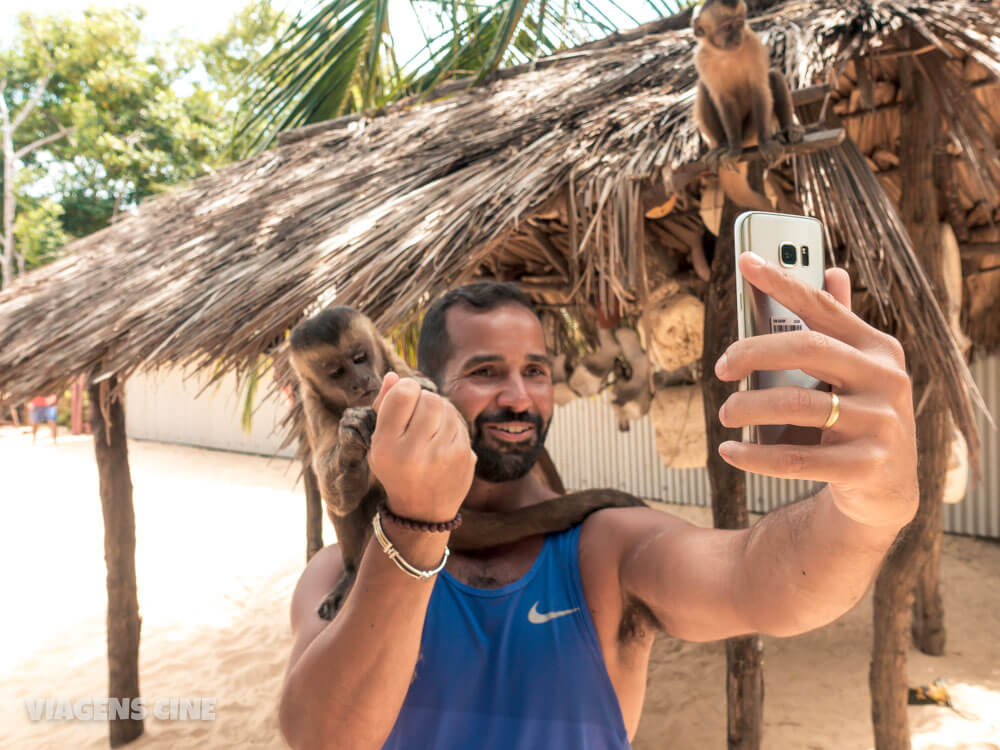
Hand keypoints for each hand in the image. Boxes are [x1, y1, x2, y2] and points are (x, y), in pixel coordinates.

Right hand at [369, 372, 475, 522]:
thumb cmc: (397, 469)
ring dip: (439, 411)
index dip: (406, 388)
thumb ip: (384, 407)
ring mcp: (444, 456)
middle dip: (424, 399)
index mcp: (387, 446)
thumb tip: (394, 375)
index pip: (404, 393)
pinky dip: (451, 425)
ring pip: (448, 407)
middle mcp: (415, 451)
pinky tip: (442, 440)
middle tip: (418, 414)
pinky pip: (460, 423)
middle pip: (430, 398)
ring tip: (429, 429)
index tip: (405, 395)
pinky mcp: (465, 458)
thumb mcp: (379, 443)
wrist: (422, 512)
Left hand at [714, 252, 917, 530]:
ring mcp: (880, 424)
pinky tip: (729, 451)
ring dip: (748, 407)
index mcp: (878, 349)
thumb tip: (832, 271)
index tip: (744, 261)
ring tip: (725, 413)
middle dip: (753, 352)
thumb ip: (839, 327)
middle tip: (722, 367)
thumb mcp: (856, 371)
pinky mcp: (866, 466)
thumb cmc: (859, 417)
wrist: (887, 490)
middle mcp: (885, 380)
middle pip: (807, 349)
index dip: (783, 281)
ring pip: (796, 405)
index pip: (823, 307)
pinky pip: (795, 458)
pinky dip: (753, 456)